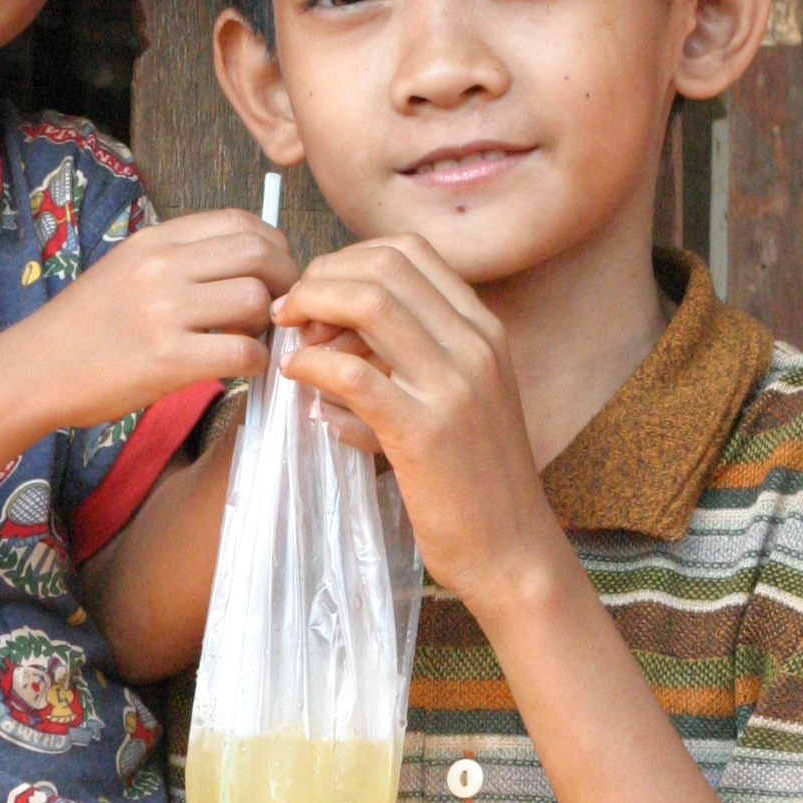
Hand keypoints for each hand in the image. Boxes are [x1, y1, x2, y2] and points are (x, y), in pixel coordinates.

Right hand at [29, 211, 297, 430]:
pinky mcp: (167, 358)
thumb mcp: (126, 270)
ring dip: (268, 322)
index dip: (273, 245)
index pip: (239, 222)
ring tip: (251, 336)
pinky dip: (256, 361)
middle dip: (285, 280)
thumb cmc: (82, 328)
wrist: (33, 369)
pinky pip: (242, 351)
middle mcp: (161, 267)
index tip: (275, 271)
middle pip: (258, 253)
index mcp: (154, 241)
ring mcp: (164, 311)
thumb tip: (243, 265)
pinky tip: (242, 366)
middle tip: (279, 306)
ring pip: (255, 299)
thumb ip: (179, 261)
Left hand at [274, 235, 561, 606]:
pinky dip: (313, 364)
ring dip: (313, 309)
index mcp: (484, 331)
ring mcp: (454, 386)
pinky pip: (354, 373)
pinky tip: (297, 377)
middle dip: (322, 276)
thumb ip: (411, 359)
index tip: (317, 292)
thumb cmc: (475, 480)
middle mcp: (476, 346)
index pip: (410, 252)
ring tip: (290, 338)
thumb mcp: (459, 400)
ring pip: (370, 304)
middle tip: (291, 312)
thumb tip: (334, 335)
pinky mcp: (425, 432)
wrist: (512, 549)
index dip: (349, 259)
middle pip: (384, 266)